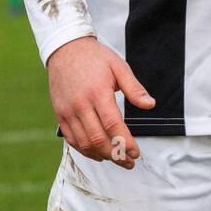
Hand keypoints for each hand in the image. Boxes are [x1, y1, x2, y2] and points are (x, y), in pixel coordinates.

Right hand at [47, 36, 153, 168]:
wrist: (65, 49)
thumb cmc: (94, 58)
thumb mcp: (119, 67)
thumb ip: (134, 88)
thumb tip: (150, 105)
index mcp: (98, 92)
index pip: (113, 125)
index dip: (126, 143)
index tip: (136, 152)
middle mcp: (81, 104)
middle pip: (99, 139)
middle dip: (116, 155)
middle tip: (129, 161)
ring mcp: (68, 111)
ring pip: (84, 143)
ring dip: (102, 156)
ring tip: (117, 159)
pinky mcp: (60, 115)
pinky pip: (72, 140)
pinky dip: (85, 151)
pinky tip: (98, 153)